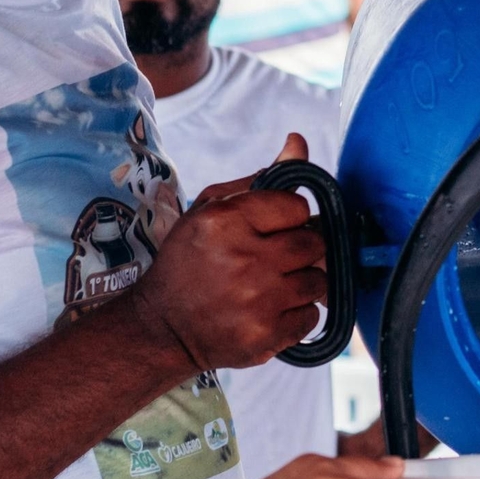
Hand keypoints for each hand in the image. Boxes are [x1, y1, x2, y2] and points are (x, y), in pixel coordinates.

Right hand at [133, 135, 327, 371]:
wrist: (161, 327)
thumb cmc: (189, 261)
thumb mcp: (212, 209)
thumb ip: (261, 178)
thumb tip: (299, 142)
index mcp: (225, 221)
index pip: (298, 207)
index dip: (289, 217)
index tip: (272, 229)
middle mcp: (244, 260)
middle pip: (314, 243)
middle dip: (299, 249)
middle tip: (274, 258)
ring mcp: (257, 302)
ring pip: (318, 281)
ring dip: (300, 282)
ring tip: (270, 285)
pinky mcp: (266, 336)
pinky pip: (312, 316)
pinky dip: (297, 313)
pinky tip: (269, 310)